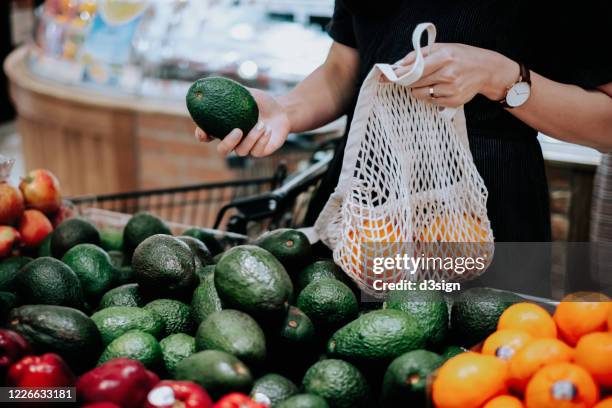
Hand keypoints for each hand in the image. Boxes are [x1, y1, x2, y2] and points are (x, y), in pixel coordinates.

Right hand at [195, 88, 290, 157]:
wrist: (282, 111)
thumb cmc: (261, 102)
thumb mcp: (247, 93)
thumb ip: (231, 90)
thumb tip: (213, 84)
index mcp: (224, 127)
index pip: (207, 135)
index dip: (202, 135)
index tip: (203, 132)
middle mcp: (234, 140)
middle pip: (222, 150)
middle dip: (227, 143)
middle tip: (238, 131)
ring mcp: (247, 148)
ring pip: (241, 151)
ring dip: (251, 138)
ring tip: (261, 124)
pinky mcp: (260, 152)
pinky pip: (257, 152)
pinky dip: (262, 140)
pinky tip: (268, 130)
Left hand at [393, 43, 518, 107]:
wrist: (485, 70)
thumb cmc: (461, 57)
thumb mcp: (442, 48)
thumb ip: (419, 55)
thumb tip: (399, 64)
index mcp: (444, 57)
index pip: (414, 69)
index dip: (398, 74)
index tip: (385, 77)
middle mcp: (447, 74)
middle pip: (414, 82)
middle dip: (407, 80)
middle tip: (407, 77)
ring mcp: (450, 89)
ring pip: (419, 93)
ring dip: (418, 88)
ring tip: (430, 80)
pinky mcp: (452, 101)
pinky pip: (429, 101)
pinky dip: (428, 95)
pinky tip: (438, 88)